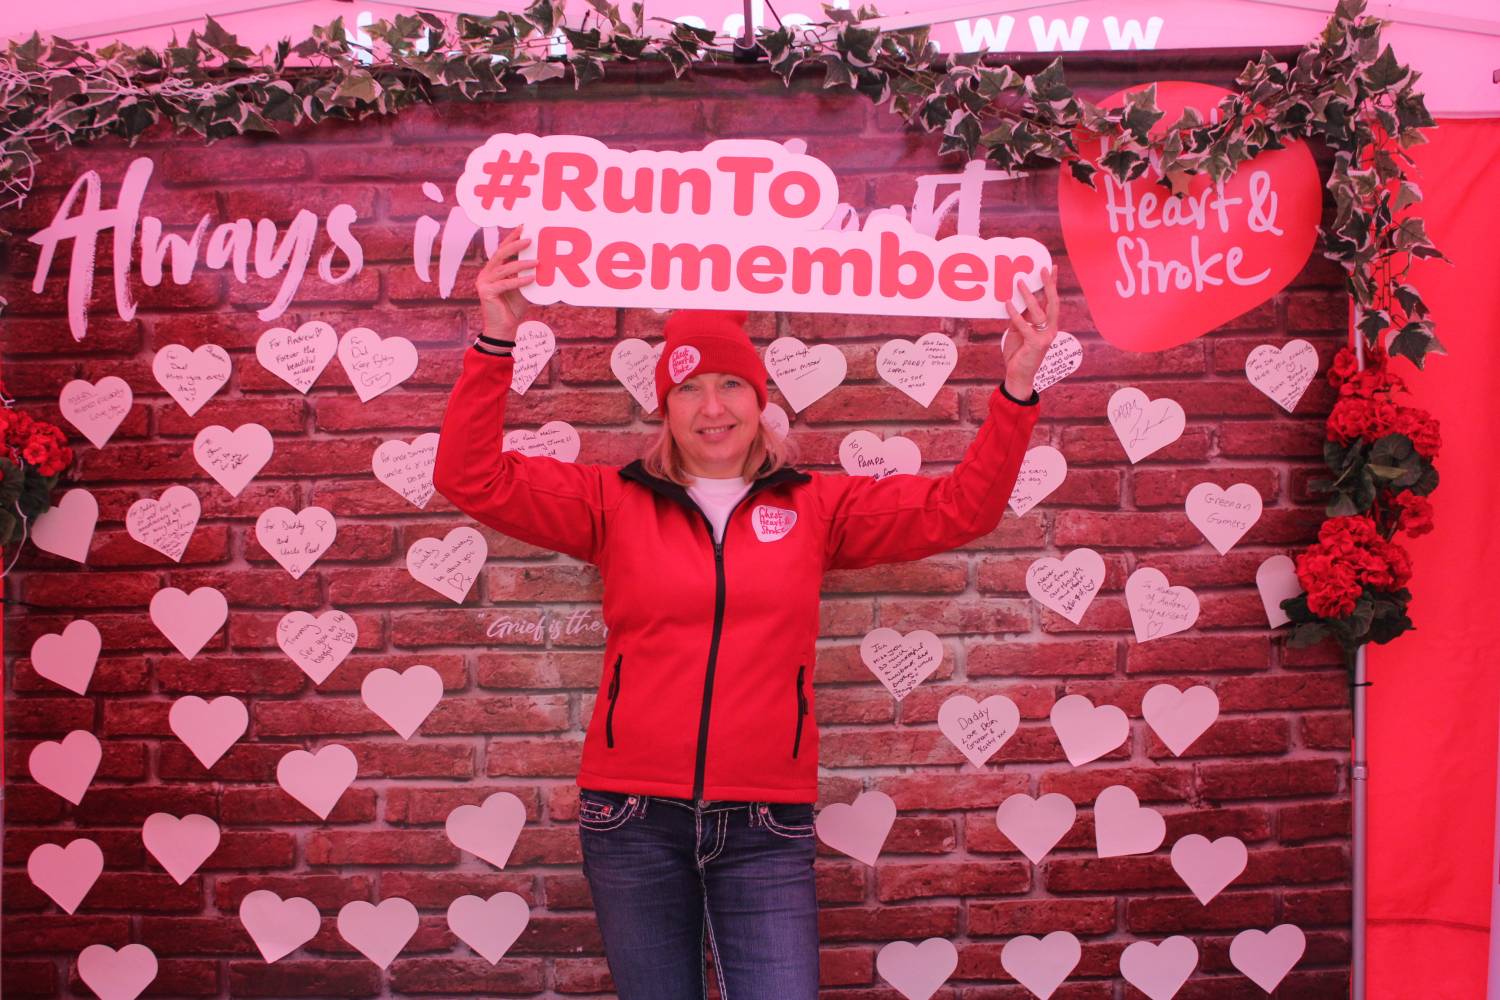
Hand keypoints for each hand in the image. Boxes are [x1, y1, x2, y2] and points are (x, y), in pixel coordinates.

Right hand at [476, 225, 536, 337]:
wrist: (504, 330)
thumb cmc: (514, 308)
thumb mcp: (523, 287)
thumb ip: (527, 274)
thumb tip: (542, 260)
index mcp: (493, 270)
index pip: (502, 249)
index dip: (512, 237)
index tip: (523, 227)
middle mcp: (486, 273)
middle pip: (500, 253)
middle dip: (515, 244)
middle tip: (530, 239)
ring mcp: (484, 283)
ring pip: (504, 268)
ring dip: (522, 264)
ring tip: (537, 261)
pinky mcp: (486, 292)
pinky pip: (505, 284)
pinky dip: (519, 281)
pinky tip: (531, 279)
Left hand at [1001, 265, 1059, 399]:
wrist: (1019, 375)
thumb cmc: (1019, 353)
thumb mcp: (1019, 331)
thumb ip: (1021, 317)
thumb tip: (1015, 299)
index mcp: (1049, 325)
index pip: (1052, 300)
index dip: (1052, 284)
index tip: (1051, 267)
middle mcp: (1051, 329)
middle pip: (1053, 302)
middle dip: (1049, 284)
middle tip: (1042, 269)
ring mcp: (1045, 337)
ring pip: (1039, 311)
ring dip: (1028, 295)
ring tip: (1019, 282)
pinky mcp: (1036, 344)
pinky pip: (1024, 325)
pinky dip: (1015, 314)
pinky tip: (1007, 304)